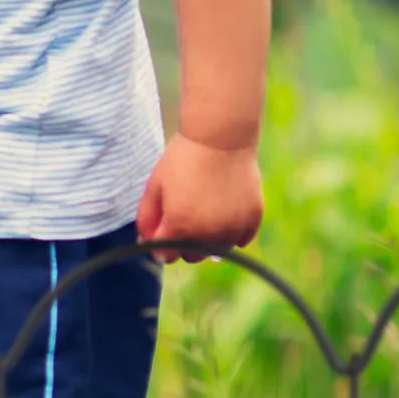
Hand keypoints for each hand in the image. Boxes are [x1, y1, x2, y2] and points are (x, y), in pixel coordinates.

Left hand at [136, 134, 262, 259]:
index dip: (158, 245)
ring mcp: (233, 228)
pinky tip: (223, 216)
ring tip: (203, 216)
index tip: (160, 230)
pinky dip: (231, 234)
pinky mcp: (253, 219)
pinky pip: (240, 240)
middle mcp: (208, 234)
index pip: (165, 256)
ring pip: (217, 251)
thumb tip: (145, 241)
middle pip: (191, 256)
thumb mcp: (154, 187)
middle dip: (181, 244)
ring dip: (207, 241)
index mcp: (179, 227)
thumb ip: (147, 218)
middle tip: (182, 218)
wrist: (220, 140)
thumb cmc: (181, 161)